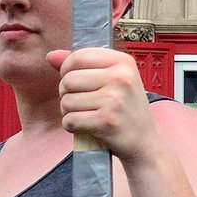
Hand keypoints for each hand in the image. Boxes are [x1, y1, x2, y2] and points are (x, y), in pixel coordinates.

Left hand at [48, 46, 157, 163]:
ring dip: (69, 111)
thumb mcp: (112, 79)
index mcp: (123, 62)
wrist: (145, 140)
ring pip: (66, 101)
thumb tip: (51, 56)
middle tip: (83, 102)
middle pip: (68, 80)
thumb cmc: (125, 107)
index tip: (77, 82)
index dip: (67, 70)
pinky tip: (86, 126)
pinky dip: (72, 126)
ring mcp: (114, 100)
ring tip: (86, 114)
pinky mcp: (106, 121)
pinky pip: (70, 120)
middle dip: (67, 93)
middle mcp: (121, 78)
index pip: (77, 57)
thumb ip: (81, 65)